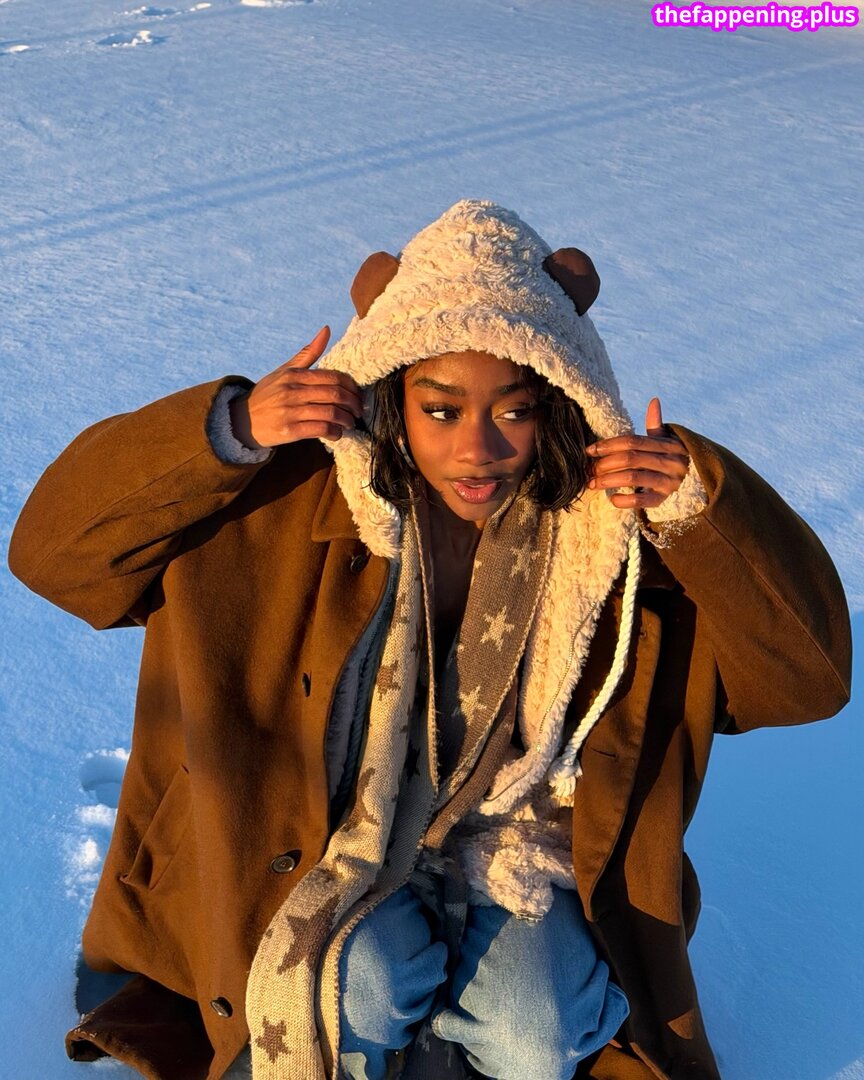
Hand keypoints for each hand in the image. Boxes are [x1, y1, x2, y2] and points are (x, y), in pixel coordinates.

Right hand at [229, 326, 362, 449]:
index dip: (351, 387)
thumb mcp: (285, 371)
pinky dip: (334, 433)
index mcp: (294, 375)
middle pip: (334, 394)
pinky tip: (337, 434)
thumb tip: (327, 329)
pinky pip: (319, 430)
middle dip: (353, 404)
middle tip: (359, 411)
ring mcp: (290, 411)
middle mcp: (292, 391)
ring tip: (350, 423)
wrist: (241, 420)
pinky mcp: (289, 431)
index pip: (333, 377)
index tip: (358, 395)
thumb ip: (308, 353)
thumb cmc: (268, 394)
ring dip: (346, 420)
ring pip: (330, 413)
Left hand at [586, 397, 688, 509]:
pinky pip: (642, 500)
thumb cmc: (671, 458)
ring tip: (592, 484)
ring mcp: (668, 482)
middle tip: (589, 469)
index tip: (590, 450)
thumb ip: (656, 425)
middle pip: (630, 458)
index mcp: (667, 445)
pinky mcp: (665, 500)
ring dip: (609, 481)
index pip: (632, 441)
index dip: (609, 445)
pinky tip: (612, 499)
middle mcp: (669, 462)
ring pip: (633, 477)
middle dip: (605, 463)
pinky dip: (625, 500)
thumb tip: (654, 400)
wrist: (697, 482)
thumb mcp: (666, 441)